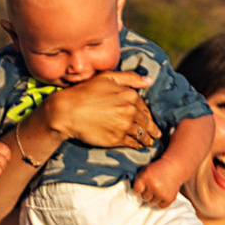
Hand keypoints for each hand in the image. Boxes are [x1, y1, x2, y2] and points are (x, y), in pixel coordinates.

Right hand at [36, 73, 160, 158]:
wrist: (68, 111)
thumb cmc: (85, 92)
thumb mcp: (107, 77)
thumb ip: (130, 78)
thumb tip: (149, 80)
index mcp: (130, 95)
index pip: (144, 107)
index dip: (147, 114)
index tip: (150, 119)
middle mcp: (130, 110)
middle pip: (145, 122)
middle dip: (151, 128)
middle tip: (155, 134)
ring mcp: (124, 126)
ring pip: (141, 134)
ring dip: (146, 138)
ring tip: (149, 142)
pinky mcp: (116, 139)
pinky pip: (132, 143)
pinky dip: (137, 145)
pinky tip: (139, 146)